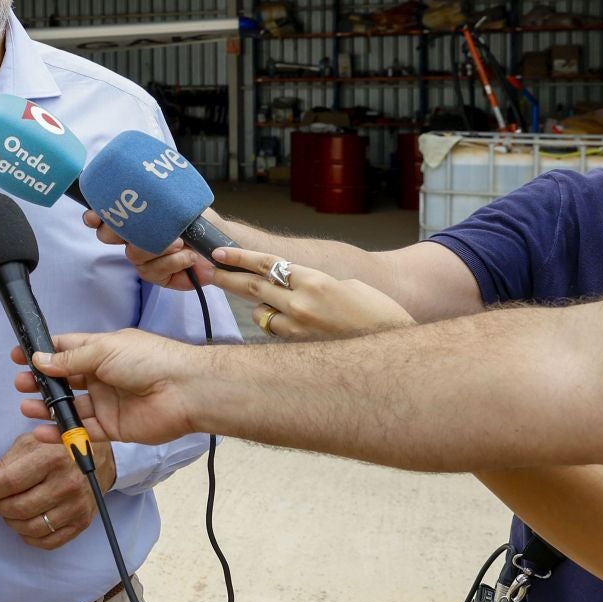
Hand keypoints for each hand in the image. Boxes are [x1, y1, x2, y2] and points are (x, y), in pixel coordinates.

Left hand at [0, 431, 115, 549]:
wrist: (97, 459)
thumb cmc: (56, 449)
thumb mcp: (30, 443)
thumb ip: (6, 463)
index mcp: (52, 458)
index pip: (10, 482)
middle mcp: (68, 484)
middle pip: (19, 508)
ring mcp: (77, 507)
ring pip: (30, 528)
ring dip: (12, 522)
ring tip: (9, 510)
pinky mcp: (82, 524)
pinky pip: (47, 542)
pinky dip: (29, 536)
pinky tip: (26, 522)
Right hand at [13, 331, 202, 445]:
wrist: (184, 391)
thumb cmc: (147, 360)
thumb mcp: (103, 350)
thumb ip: (69, 360)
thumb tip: (39, 359)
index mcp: (101, 351)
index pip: (65, 350)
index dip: (43, 352)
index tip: (19, 356)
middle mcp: (102, 376)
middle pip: (64, 380)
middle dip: (41, 382)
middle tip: (20, 384)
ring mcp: (106, 402)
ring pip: (70, 407)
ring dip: (48, 407)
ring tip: (26, 407)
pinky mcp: (112, 427)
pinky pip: (83, 430)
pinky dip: (62, 431)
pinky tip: (42, 430)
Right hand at [84, 208, 214, 291]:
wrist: (221, 243)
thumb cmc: (199, 221)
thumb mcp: (181, 202)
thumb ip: (161, 197)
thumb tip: (141, 185)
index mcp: (134, 220)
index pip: (104, 217)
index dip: (94, 217)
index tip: (93, 217)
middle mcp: (133, 240)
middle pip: (108, 237)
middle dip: (122, 231)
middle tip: (144, 227)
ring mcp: (143, 260)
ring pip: (134, 254)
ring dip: (158, 248)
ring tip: (181, 243)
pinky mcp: (157, 277)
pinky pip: (155, 271)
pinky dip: (174, 262)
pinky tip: (189, 257)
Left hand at [208, 247, 414, 339]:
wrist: (393, 349)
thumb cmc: (378, 313)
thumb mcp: (349, 285)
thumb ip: (315, 282)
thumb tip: (295, 285)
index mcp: (315, 281)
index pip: (268, 264)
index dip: (240, 257)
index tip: (218, 253)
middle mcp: (302, 304)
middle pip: (253, 287)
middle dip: (227, 278)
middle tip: (209, 271)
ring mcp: (298, 328)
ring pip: (261, 313)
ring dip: (259, 307)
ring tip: (264, 304)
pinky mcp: (299, 347)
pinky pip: (275, 332)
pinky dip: (275, 325)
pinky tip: (286, 324)